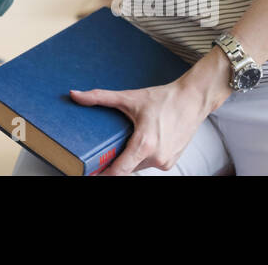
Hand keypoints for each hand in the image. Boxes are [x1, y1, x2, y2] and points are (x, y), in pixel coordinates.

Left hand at [70, 76, 212, 175]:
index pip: (119, 171)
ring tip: (127, 139)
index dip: (103, 173)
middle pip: (127, 167)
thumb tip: (75, 94)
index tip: (91, 172)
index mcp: (144, 145)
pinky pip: (150, 163)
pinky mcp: (171, 161)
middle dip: (115, 160)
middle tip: (105, 149)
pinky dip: (142, 155)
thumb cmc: (163, 99)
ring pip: (138, 165)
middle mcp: (156, 157)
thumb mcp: (129, 98)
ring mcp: (165, 161)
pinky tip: (142, 141)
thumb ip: (99, 97)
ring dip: (130, 157)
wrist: (193, 100)